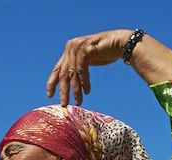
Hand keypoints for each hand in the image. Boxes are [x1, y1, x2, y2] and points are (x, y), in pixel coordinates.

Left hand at [46, 30, 171, 106]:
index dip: (52, 82)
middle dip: (63, 90)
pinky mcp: (85, 48)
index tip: (50, 95)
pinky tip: (87, 91)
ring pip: (72, 73)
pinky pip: (82, 69)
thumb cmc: (106, 53)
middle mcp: (70, 47)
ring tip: (78, 102)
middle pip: (63, 73)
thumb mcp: (88, 62)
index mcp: (69, 50)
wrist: (122, 43)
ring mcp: (77, 46)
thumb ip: (77, 69)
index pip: (57, 68)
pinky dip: (84, 81)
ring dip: (75, 89)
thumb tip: (69, 82)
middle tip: (64, 104)